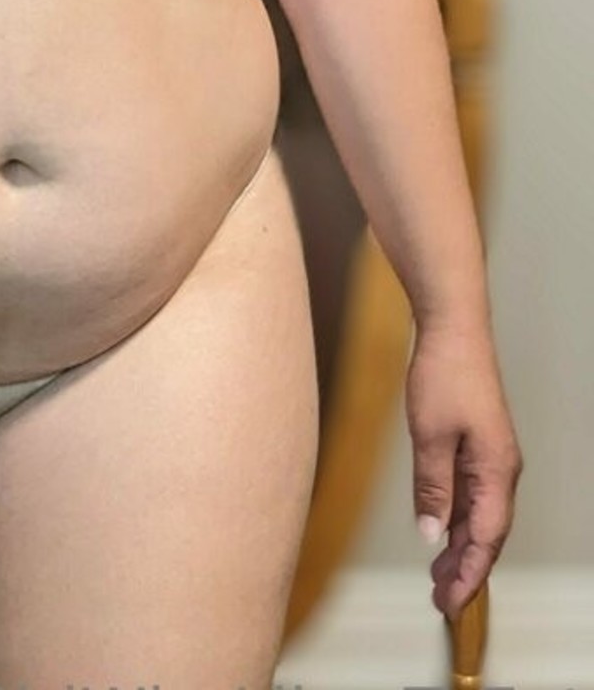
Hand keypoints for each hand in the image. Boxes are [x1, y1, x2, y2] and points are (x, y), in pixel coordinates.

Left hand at [405, 316, 521, 617]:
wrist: (453, 328)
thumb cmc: (443, 375)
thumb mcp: (430, 435)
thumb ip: (432, 487)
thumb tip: (431, 535)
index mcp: (496, 471)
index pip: (486, 538)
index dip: (468, 574)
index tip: (449, 603)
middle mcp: (500, 469)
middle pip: (487, 533)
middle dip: (466, 569)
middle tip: (439, 601)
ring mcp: (490, 457)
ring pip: (479, 515)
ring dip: (460, 546)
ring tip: (437, 577)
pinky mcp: (477, 445)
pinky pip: (471, 494)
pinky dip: (456, 518)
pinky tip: (440, 532)